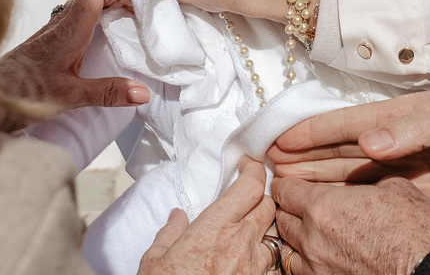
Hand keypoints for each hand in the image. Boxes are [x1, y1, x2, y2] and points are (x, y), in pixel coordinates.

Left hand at [0, 0, 149, 130]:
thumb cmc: (19, 95)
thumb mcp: (70, 96)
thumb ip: (107, 93)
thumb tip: (142, 92)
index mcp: (68, 30)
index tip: (142, 5)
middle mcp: (60, 24)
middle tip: (143, 16)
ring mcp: (53, 31)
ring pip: (85, 6)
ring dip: (109, 9)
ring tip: (130, 28)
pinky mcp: (48, 42)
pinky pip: (77, 20)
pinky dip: (96, 23)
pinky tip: (104, 44)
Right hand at [137, 158, 276, 274]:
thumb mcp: (155, 260)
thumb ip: (169, 232)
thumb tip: (176, 217)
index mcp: (216, 227)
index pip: (251, 185)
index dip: (254, 169)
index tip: (247, 164)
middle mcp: (242, 242)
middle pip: (269, 204)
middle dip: (263, 194)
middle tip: (250, 194)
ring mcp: (254, 266)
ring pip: (275, 233)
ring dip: (266, 226)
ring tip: (251, 227)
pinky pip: (271, 262)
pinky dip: (266, 255)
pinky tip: (251, 258)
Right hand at [267, 92, 429, 212]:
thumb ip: (415, 129)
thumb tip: (367, 143)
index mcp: (404, 114)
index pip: (347, 123)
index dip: (311, 132)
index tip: (277, 142)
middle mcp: (397, 137)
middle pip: (339, 148)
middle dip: (302, 156)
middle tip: (264, 168)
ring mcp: (404, 164)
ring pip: (349, 172)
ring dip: (316, 176)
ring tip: (280, 183)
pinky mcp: (416, 189)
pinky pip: (371, 192)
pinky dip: (344, 196)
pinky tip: (323, 202)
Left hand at [272, 176, 429, 274]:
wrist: (425, 269)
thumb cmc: (415, 232)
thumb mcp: (394, 187)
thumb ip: (366, 181)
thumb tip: (362, 179)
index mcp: (323, 206)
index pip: (285, 190)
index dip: (287, 183)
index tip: (291, 182)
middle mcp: (312, 238)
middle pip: (281, 218)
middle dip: (289, 208)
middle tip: (299, 203)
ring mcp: (316, 267)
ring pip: (287, 247)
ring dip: (295, 236)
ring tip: (309, 230)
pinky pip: (301, 270)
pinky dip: (306, 259)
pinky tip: (321, 253)